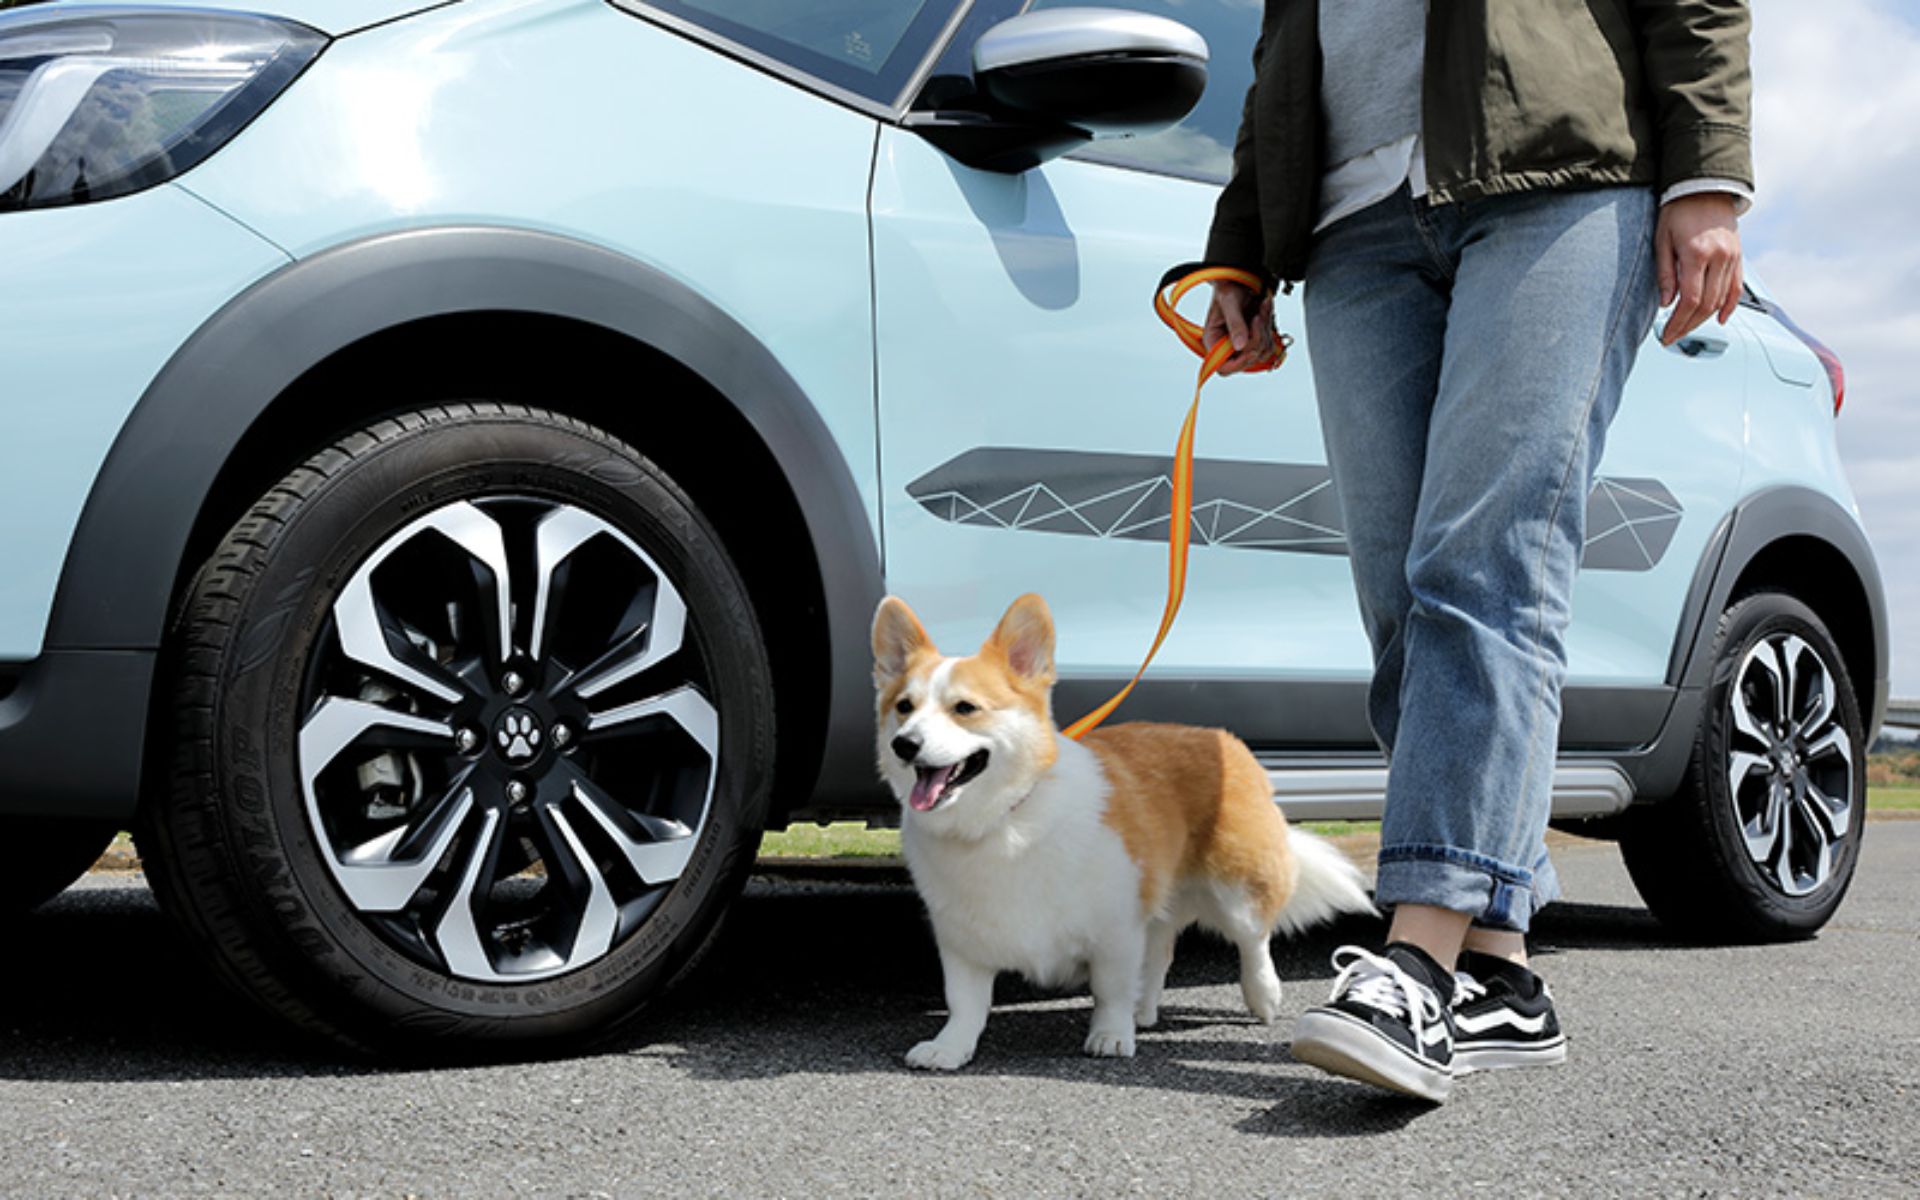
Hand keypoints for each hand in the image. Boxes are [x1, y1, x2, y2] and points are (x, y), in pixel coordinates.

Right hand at [1201, 279, 1275, 374]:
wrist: (1240, 279)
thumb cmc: (1228, 288)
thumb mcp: (1229, 302)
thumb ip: (1235, 324)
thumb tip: (1240, 345)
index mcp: (1213, 341)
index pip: (1223, 368)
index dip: (1238, 364)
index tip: (1250, 350)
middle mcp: (1227, 346)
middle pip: (1247, 360)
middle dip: (1257, 338)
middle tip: (1257, 317)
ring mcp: (1243, 344)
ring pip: (1262, 352)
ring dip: (1265, 330)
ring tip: (1260, 310)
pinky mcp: (1255, 338)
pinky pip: (1269, 342)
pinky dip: (1270, 325)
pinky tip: (1264, 310)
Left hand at [1656, 192, 1742, 345]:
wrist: (1705, 187)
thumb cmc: (1678, 211)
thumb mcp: (1662, 240)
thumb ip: (1665, 273)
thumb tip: (1666, 303)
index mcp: (1697, 253)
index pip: (1690, 300)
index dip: (1678, 322)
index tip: (1666, 335)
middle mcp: (1719, 257)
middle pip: (1706, 304)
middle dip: (1688, 325)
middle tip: (1672, 337)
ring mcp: (1732, 257)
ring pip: (1721, 298)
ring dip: (1704, 319)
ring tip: (1686, 329)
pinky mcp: (1739, 255)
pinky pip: (1736, 286)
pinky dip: (1729, 305)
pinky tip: (1719, 319)